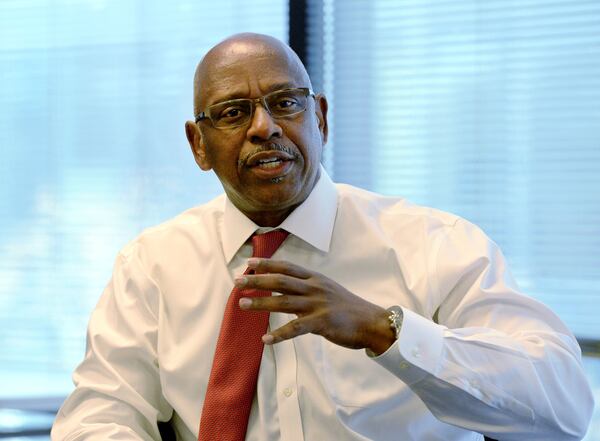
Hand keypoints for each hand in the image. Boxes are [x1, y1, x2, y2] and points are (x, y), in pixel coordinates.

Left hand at [236, 258, 395, 354]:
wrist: (372, 322)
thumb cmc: (347, 307)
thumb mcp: (327, 289)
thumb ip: (307, 287)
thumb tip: (283, 288)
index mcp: (316, 278)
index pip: (287, 267)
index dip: (267, 264)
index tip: (249, 262)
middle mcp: (315, 288)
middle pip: (281, 281)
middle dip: (258, 280)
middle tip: (238, 282)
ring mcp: (318, 304)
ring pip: (284, 302)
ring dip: (262, 303)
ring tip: (243, 305)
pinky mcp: (322, 323)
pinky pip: (296, 329)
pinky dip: (280, 335)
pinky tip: (266, 339)